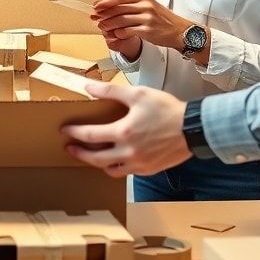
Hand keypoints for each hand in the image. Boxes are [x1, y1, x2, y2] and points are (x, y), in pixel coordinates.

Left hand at [61, 82, 189, 176]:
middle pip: (95, 159)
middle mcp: (128, 153)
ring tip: (93, 155)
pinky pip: (127, 173)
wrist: (194, 128)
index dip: (74, 133)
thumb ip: (111, 91)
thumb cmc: (167, 109)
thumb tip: (88, 87)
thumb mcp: (138, 94)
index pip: (90, 135)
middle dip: (80, 153)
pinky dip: (117, 166)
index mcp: (123, 133)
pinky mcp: (149, 170)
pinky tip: (116, 158)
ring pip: (110, 170)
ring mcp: (139, 164)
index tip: (65, 131)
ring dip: (98, 163)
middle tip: (70, 148)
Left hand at [93, 0, 194, 58]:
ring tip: (102, 27)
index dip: (106, 2)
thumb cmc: (164, 20)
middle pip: (118, 8)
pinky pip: (128, 31)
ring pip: (121, 20)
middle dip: (104, 14)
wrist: (181, 31)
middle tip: (95, 18)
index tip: (96, 6)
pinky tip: (115, 35)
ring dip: (109, 24)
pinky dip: (119, 33)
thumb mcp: (150, 7)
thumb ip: (133, 6)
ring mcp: (147, 18)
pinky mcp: (148, 30)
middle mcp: (146, 6)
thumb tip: (113, 7)